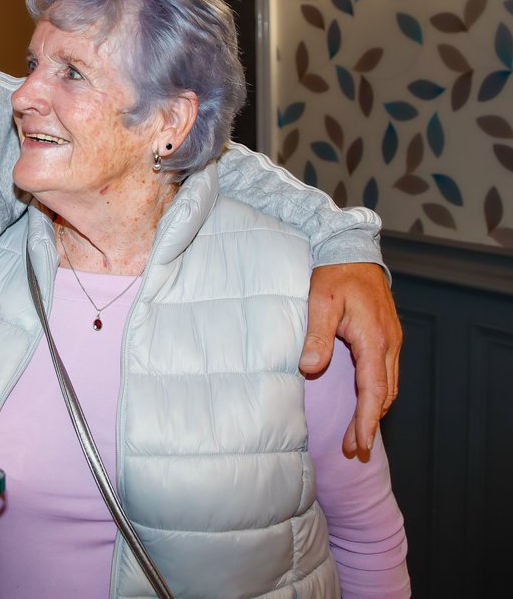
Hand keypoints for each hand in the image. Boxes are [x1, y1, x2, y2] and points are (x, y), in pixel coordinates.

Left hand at [301, 263, 401, 459]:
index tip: (361, 445)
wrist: (353, 251)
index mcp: (374, 339)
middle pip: (384, 393)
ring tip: (359, 435)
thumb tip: (310, 368)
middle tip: (356, 450)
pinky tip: (366, 402)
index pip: (373, 390)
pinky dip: (377, 393)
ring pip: (387, 385)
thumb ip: (316, 336)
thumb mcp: (320, 302)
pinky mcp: (386, 336)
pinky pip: (386, 372)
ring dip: (374, 411)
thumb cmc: (334, 274)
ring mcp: (391, 340)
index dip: (366, 421)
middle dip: (371, 424)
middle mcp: (389, 343)